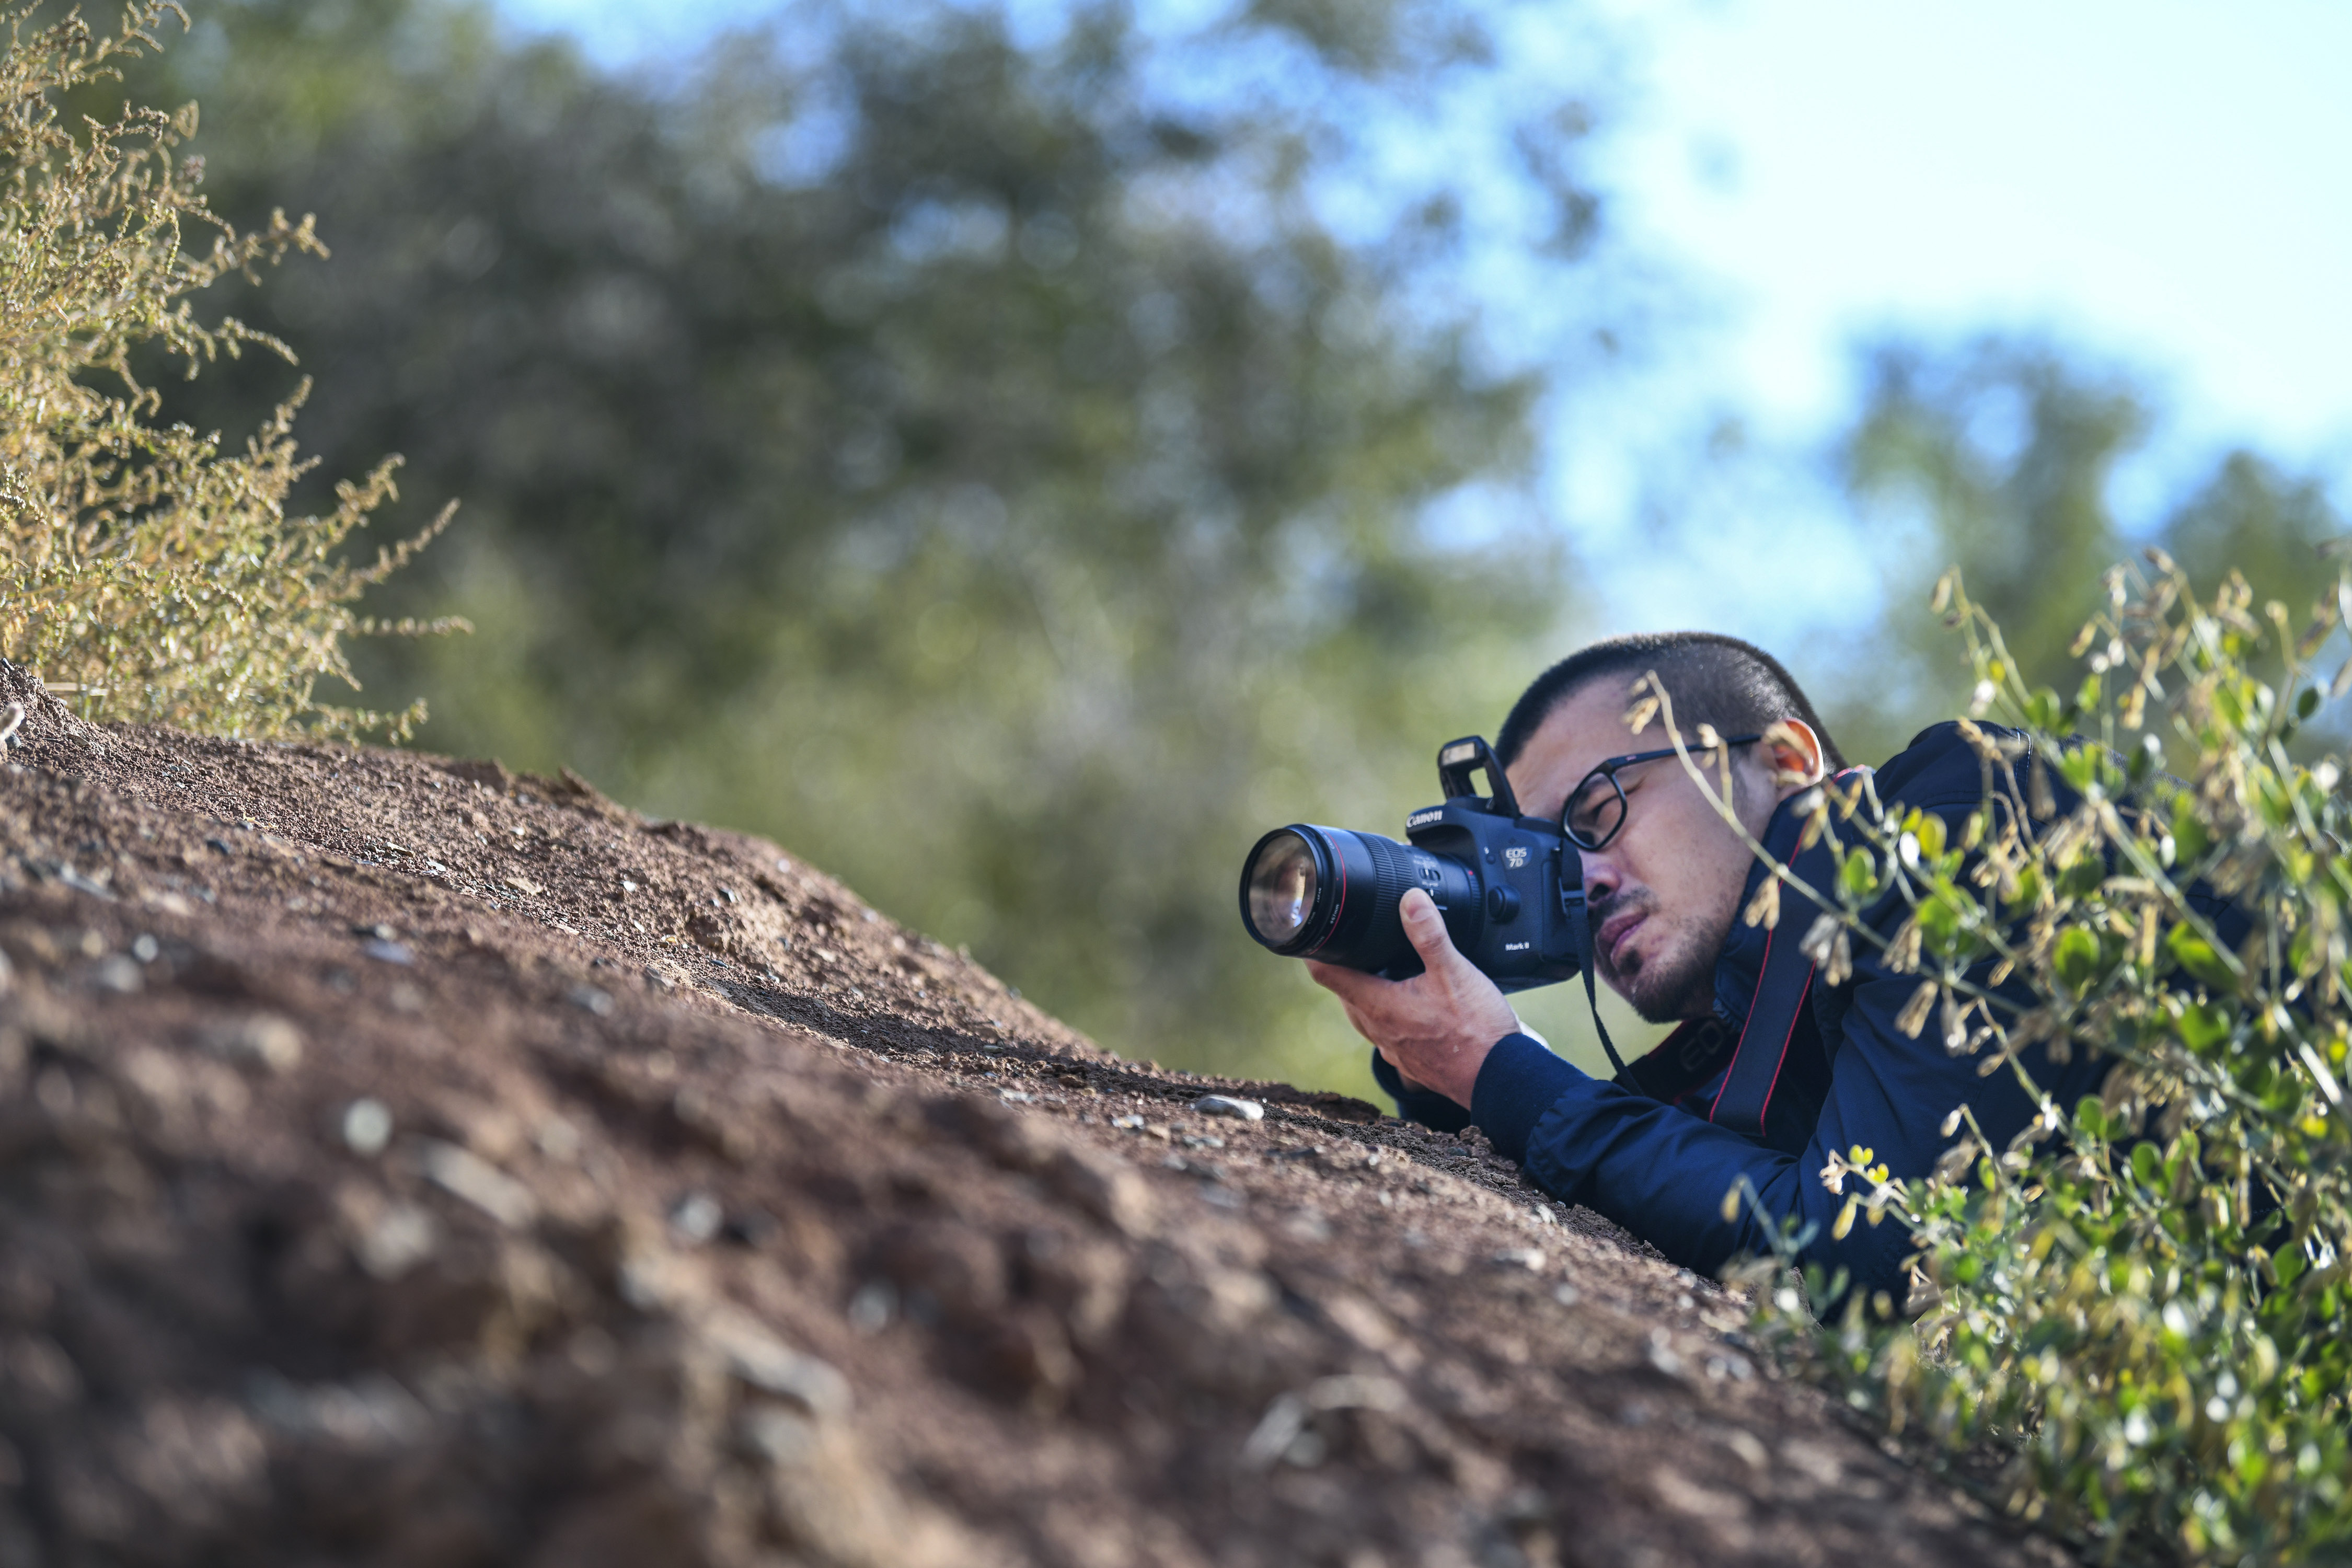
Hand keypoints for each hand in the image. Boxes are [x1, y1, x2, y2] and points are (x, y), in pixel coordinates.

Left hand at [1306, 889, 1521, 1107]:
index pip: (1328, 976)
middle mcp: (1380, 1031)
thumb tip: (1410, 900)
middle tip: (1350, 948)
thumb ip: (1429, 934)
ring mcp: (1395, 1050)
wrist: (1500, 1079)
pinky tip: (1411, 1008)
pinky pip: (1388, 1033)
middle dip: (1344, 971)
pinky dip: (1389, 1015)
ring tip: (1379, 973)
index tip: (1313, 936)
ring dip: (1366, 994)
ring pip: (1366, 1017)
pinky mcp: (1412, 1061)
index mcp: (1380, 1006)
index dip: (1315, 953)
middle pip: (1345, 996)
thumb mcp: (1454, 972)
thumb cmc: (1477, 1031)